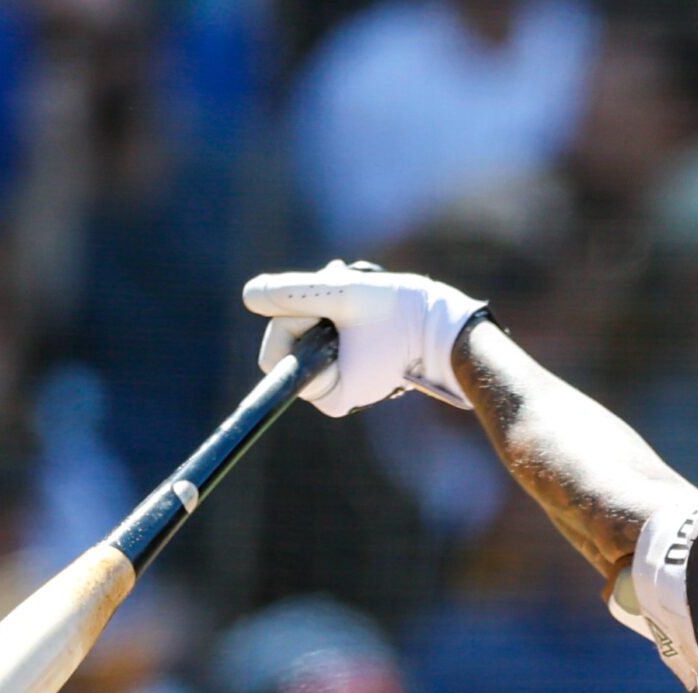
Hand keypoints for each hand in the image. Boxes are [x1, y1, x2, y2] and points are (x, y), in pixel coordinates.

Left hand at [241, 260, 485, 415]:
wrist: (448, 328)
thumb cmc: (403, 314)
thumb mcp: (344, 294)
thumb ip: (293, 294)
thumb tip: (249, 296)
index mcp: (330, 393)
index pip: (278, 354)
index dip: (294, 321)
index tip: (329, 309)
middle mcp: (332, 393)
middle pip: (289, 343)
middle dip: (308, 312)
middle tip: (345, 298)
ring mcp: (341, 380)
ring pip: (304, 335)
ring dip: (321, 308)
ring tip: (355, 298)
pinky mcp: (350, 366)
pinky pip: (322, 336)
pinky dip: (332, 314)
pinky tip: (356, 305)